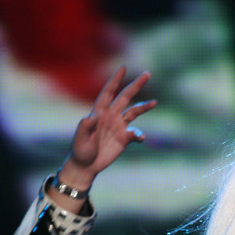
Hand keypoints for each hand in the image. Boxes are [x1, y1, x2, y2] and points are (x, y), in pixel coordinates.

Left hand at [55, 67, 155, 195]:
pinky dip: (139, 135)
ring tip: (155, 102)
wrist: (86, 166)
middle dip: (135, 85)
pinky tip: (140, 138)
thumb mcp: (80, 138)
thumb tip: (95, 115)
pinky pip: (135, 133)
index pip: (108, 92)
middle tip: (147, 74)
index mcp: (99, 112)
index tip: (123, 68)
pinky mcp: (124, 139)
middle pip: (125, 97)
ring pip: (134, 112)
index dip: (115, 80)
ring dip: (144, 107)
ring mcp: (118, 127)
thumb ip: (85, 125)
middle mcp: (111, 116)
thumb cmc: (80, 150)